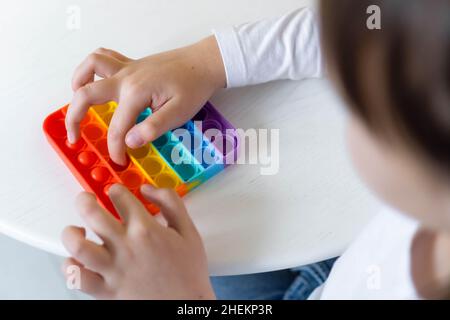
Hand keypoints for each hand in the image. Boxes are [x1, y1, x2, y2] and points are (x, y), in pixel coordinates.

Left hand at [61, 184, 214, 299]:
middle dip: (84, 199)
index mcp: (146, 229)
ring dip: (71, 233)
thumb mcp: (189, 230)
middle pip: (91, 212)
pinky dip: (70, 266)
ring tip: (77, 229)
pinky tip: (77, 260)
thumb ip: (171, 203)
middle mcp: (126, 246)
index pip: (120, 197)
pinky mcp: (105, 290)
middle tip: (86, 199)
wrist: (185, 306)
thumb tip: (149, 189)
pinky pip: (77, 277)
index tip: (117, 194)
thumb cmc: (188, 272)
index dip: (116, 191)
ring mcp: (113, 269)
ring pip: (77, 245)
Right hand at [65, 36, 225, 164]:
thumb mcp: (179, 113)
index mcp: (136, 93)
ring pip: (90, 67)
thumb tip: (129, 141)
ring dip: (77, 83)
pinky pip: (103, 58)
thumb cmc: (193, 87)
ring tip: (76, 104)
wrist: (204, 63)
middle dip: (74, 118)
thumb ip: (153, 128)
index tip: (120, 162)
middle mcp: (126, 78)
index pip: (118, 128)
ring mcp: (127, 67)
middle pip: (86, 94)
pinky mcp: (131, 63)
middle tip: (74, 138)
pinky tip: (93, 81)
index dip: (115, 149)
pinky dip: (91, 68)